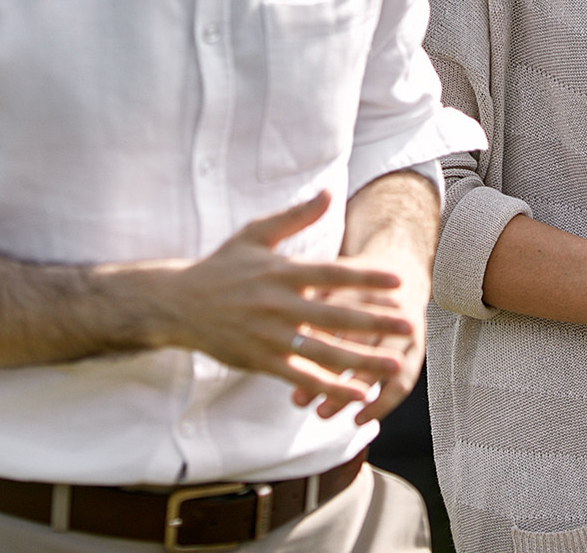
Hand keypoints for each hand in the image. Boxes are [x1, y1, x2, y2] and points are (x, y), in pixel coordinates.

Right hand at [146, 190, 417, 413]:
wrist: (177, 305)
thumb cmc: (222, 267)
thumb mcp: (255, 235)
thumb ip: (295, 217)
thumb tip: (328, 191)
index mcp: (281, 272)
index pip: (331, 275)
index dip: (364, 279)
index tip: (397, 281)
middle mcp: (278, 306)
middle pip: (334, 316)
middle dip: (374, 323)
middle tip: (409, 325)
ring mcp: (269, 337)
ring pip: (323, 353)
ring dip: (360, 361)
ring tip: (393, 365)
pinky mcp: (260, 361)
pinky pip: (301, 377)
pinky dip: (330, 386)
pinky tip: (357, 394)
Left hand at [292, 251, 429, 423]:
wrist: (403, 267)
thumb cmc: (355, 279)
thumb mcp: (333, 280)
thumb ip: (309, 304)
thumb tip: (278, 337)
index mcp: (362, 287)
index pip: (332, 320)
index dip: (308, 343)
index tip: (281, 366)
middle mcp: (387, 309)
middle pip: (353, 345)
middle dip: (324, 374)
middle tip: (297, 400)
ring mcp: (406, 330)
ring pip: (377, 366)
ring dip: (349, 393)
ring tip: (321, 414)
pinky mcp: (417, 348)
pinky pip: (403, 381)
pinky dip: (383, 403)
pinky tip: (360, 420)